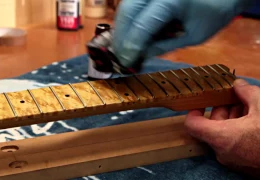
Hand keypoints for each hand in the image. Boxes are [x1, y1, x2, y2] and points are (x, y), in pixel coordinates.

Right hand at [112, 0, 254, 67]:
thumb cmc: (213, 14)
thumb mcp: (193, 36)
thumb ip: (164, 45)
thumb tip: (139, 55)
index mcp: (173, 0)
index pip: (142, 25)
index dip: (131, 46)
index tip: (125, 62)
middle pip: (127, 11)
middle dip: (120, 36)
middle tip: (119, 56)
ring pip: (126, 5)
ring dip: (121, 27)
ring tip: (121, 46)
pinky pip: (132, 3)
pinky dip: (128, 18)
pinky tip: (129, 33)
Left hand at [184, 79, 259, 176]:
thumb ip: (247, 93)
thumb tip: (238, 84)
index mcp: (221, 137)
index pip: (192, 124)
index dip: (194, 110)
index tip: (201, 101)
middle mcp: (222, 151)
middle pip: (212, 126)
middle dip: (222, 109)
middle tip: (235, 97)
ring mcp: (233, 160)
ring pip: (224, 134)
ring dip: (233, 118)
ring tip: (249, 106)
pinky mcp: (244, 164)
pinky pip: (234, 143)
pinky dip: (239, 130)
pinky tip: (254, 119)